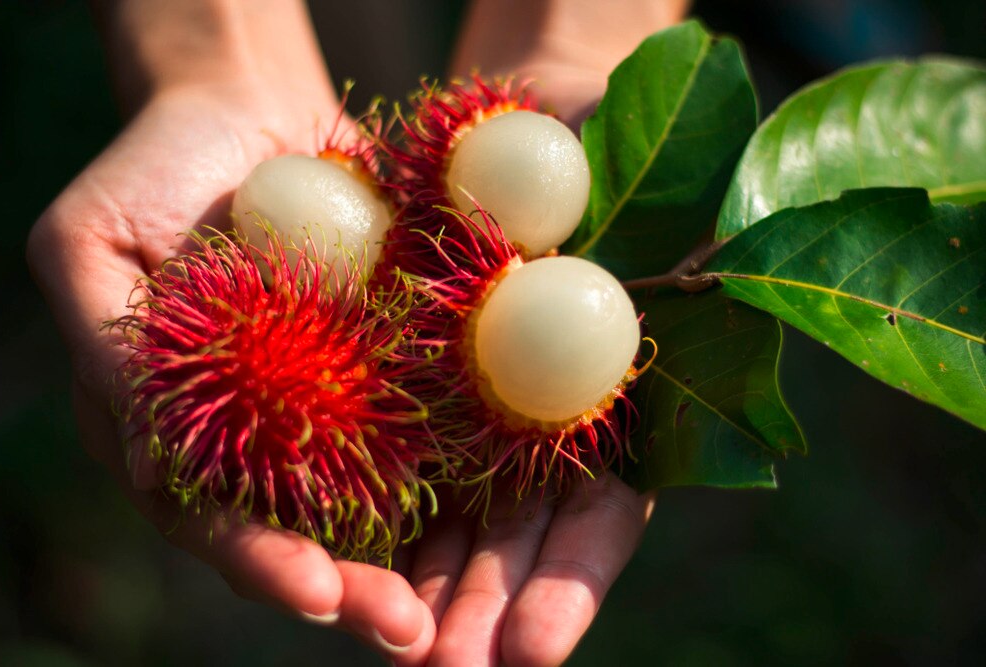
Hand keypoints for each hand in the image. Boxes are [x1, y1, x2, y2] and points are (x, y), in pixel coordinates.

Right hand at [27, 3, 435, 662]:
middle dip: (352, 587)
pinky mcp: (383, 368)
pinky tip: (505, 510)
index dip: (260, 560)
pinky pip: (422, 425)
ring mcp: (324, 406)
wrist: (244, 110)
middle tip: (408, 634)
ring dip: (414, 557)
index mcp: (176, 433)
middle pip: (302, 532)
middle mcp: (255, 437)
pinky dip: (457, 470)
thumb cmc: (149, 171)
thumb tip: (146, 456)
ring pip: (370, 500)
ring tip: (460, 608)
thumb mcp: (90, 246)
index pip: (214, 519)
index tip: (316, 590)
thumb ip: (111, 349)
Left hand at [394, 2, 684, 663]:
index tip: (535, 649)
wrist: (501, 129)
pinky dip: (374, 529)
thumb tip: (701, 263)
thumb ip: (658, 240)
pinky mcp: (414, 402)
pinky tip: (344, 578)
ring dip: (429, 596)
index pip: (602, 517)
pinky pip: (393, 472)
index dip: (572, 582)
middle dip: (491, 611)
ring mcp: (481, 423)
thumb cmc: (576, 144)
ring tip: (402, 655)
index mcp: (616, 404)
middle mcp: (550, 431)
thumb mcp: (619, 181)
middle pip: (523, 544)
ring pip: (457, 529)